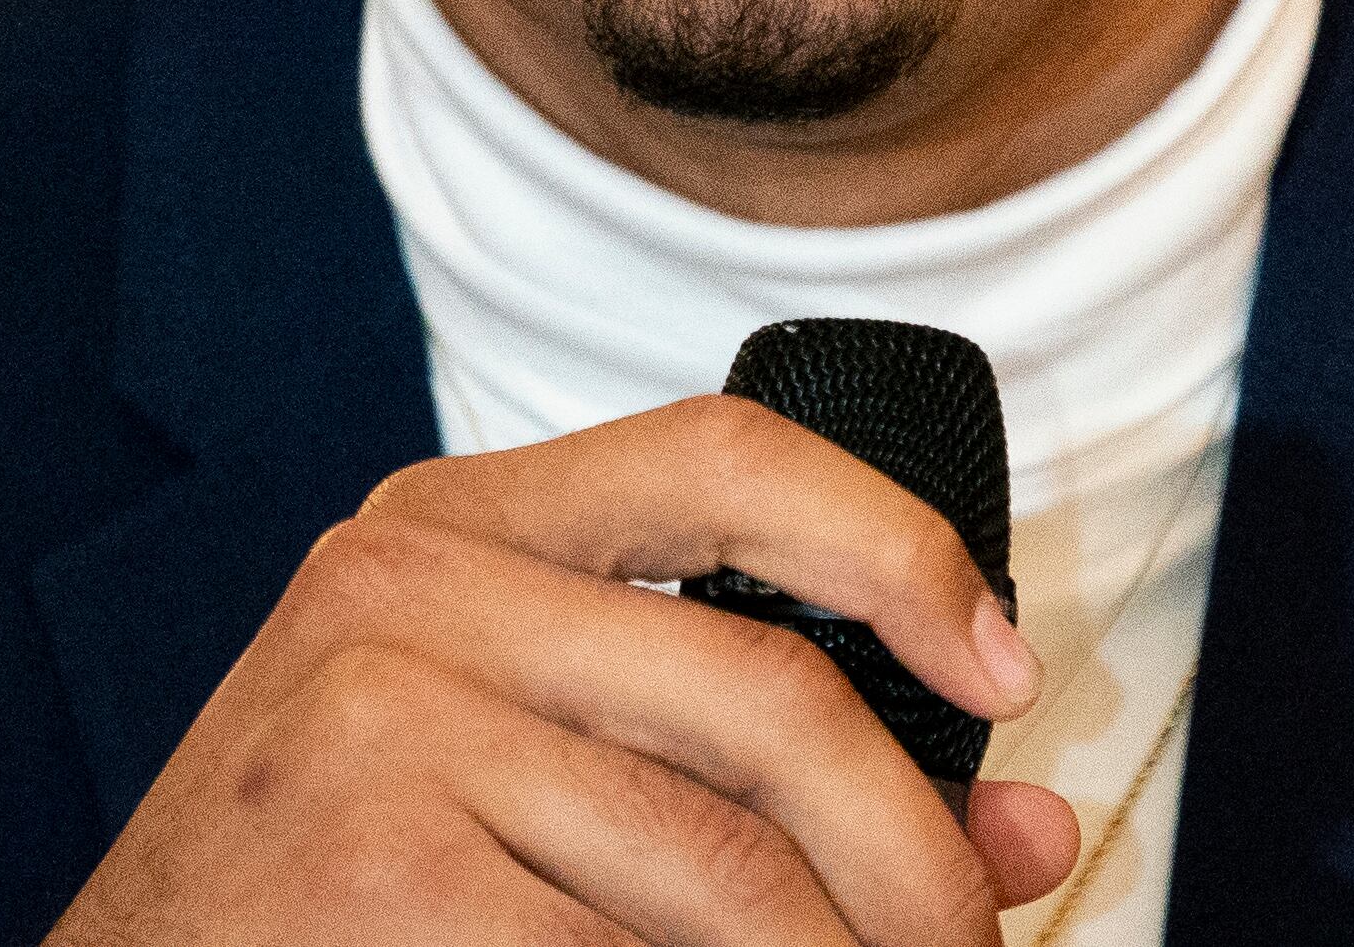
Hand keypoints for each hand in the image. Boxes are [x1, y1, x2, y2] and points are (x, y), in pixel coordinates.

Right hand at [46, 395, 1081, 945]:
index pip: (727, 455)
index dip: (898, 552)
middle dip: (917, 861)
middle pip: (770, 700)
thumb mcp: (521, 771)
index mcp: (453, 528)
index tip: (1003, 671)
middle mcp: (404, 592)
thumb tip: (1022, 833)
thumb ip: (754, 773)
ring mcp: (377, 733)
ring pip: (729, 872)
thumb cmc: (331, 897)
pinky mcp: (376, 879)